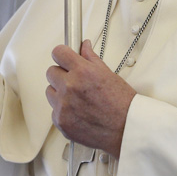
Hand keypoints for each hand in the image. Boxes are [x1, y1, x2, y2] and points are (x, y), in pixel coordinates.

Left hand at [45, 40, 136, 157]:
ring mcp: (63, 105)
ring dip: (60, 93)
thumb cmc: (122, 104)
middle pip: (51, 72)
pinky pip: (54, 110)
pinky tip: (78, 112)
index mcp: (82, 71)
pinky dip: (63, 111)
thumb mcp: (108, 74)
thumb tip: (84, 47)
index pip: (58, 53)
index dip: (62, 54)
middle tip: (74, 81)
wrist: (126, 129)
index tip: (64, 57)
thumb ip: (91, 58)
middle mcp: (70, 87)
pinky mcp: (60, 121)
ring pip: (50, 91)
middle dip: (61, 74)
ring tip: (78, 99)